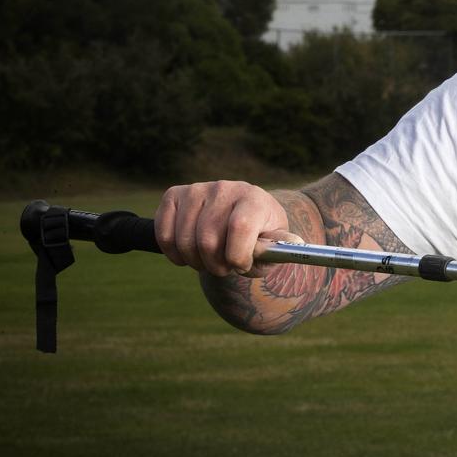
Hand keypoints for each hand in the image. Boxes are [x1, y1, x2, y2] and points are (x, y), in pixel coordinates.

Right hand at [155, 180, 300, 277]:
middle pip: (209, 239)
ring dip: (196, 263)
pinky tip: (189, 255)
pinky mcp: (174, 195)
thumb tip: (293, 243)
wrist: (242, 216)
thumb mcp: (275, 243)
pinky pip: (163, 234)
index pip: (240, 227)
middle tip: (225, 269)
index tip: (241, 267)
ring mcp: (198, 189)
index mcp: (254, 198)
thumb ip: (279, 247)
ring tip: (210, 262)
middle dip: (216, 266)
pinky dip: (174, 254)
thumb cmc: (260, 235)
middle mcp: (225, 188)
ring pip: (185, 240)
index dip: (238, 256)